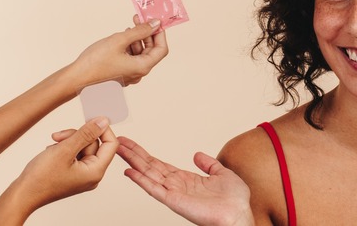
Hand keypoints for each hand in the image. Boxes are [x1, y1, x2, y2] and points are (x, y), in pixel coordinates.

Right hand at [0, 117, 117, 222]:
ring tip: (53, 146)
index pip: (111, 144)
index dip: (102, 130)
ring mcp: (82, 175)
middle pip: (95, 144)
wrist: (21, 195)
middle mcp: (92, 175)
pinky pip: (75, 154)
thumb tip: (104, 121)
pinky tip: (51, 152)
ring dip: (68, 141)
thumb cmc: (40, 178)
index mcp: (95, 172)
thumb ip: (86, 134)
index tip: (89, 120)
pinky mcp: (72, 173)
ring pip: (83, 147)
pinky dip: (64, 149)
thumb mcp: (65, 150)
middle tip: (59, 137)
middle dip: (77, 136)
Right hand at [69, 16, 167, 90]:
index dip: (160, 34)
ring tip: (126, 29)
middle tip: (139, 19)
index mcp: (142, 67)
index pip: (161, 49)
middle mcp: (138, 73)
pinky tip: (120, 39)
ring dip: (136, 39)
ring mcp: (129, 75)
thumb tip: (156, 24)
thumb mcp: (119, 40)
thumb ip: (140, 31)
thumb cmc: (95, 61)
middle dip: (146, 34)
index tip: (154, 21)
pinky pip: (130, 58)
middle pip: (150, 51)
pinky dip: (128, 47)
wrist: (75, 79)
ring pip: (139, 53)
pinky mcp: (120, 74)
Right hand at [117, 137, 253, 225]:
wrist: (238, 214)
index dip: (144, 154)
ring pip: (148, 175)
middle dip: (133, 154)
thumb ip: (208, 164)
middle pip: (149, 167)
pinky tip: (129, 172)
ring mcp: (173, 193)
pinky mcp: (174, 201)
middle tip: (117, 142)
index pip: (159, 164)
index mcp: (185, 179)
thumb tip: (197, 155)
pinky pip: (154, 189)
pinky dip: (141, 180)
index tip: (130, 144)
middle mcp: (176, 186)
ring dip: (133, 162)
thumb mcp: (221, 173)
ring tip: (118, 150)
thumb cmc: (234, 200)